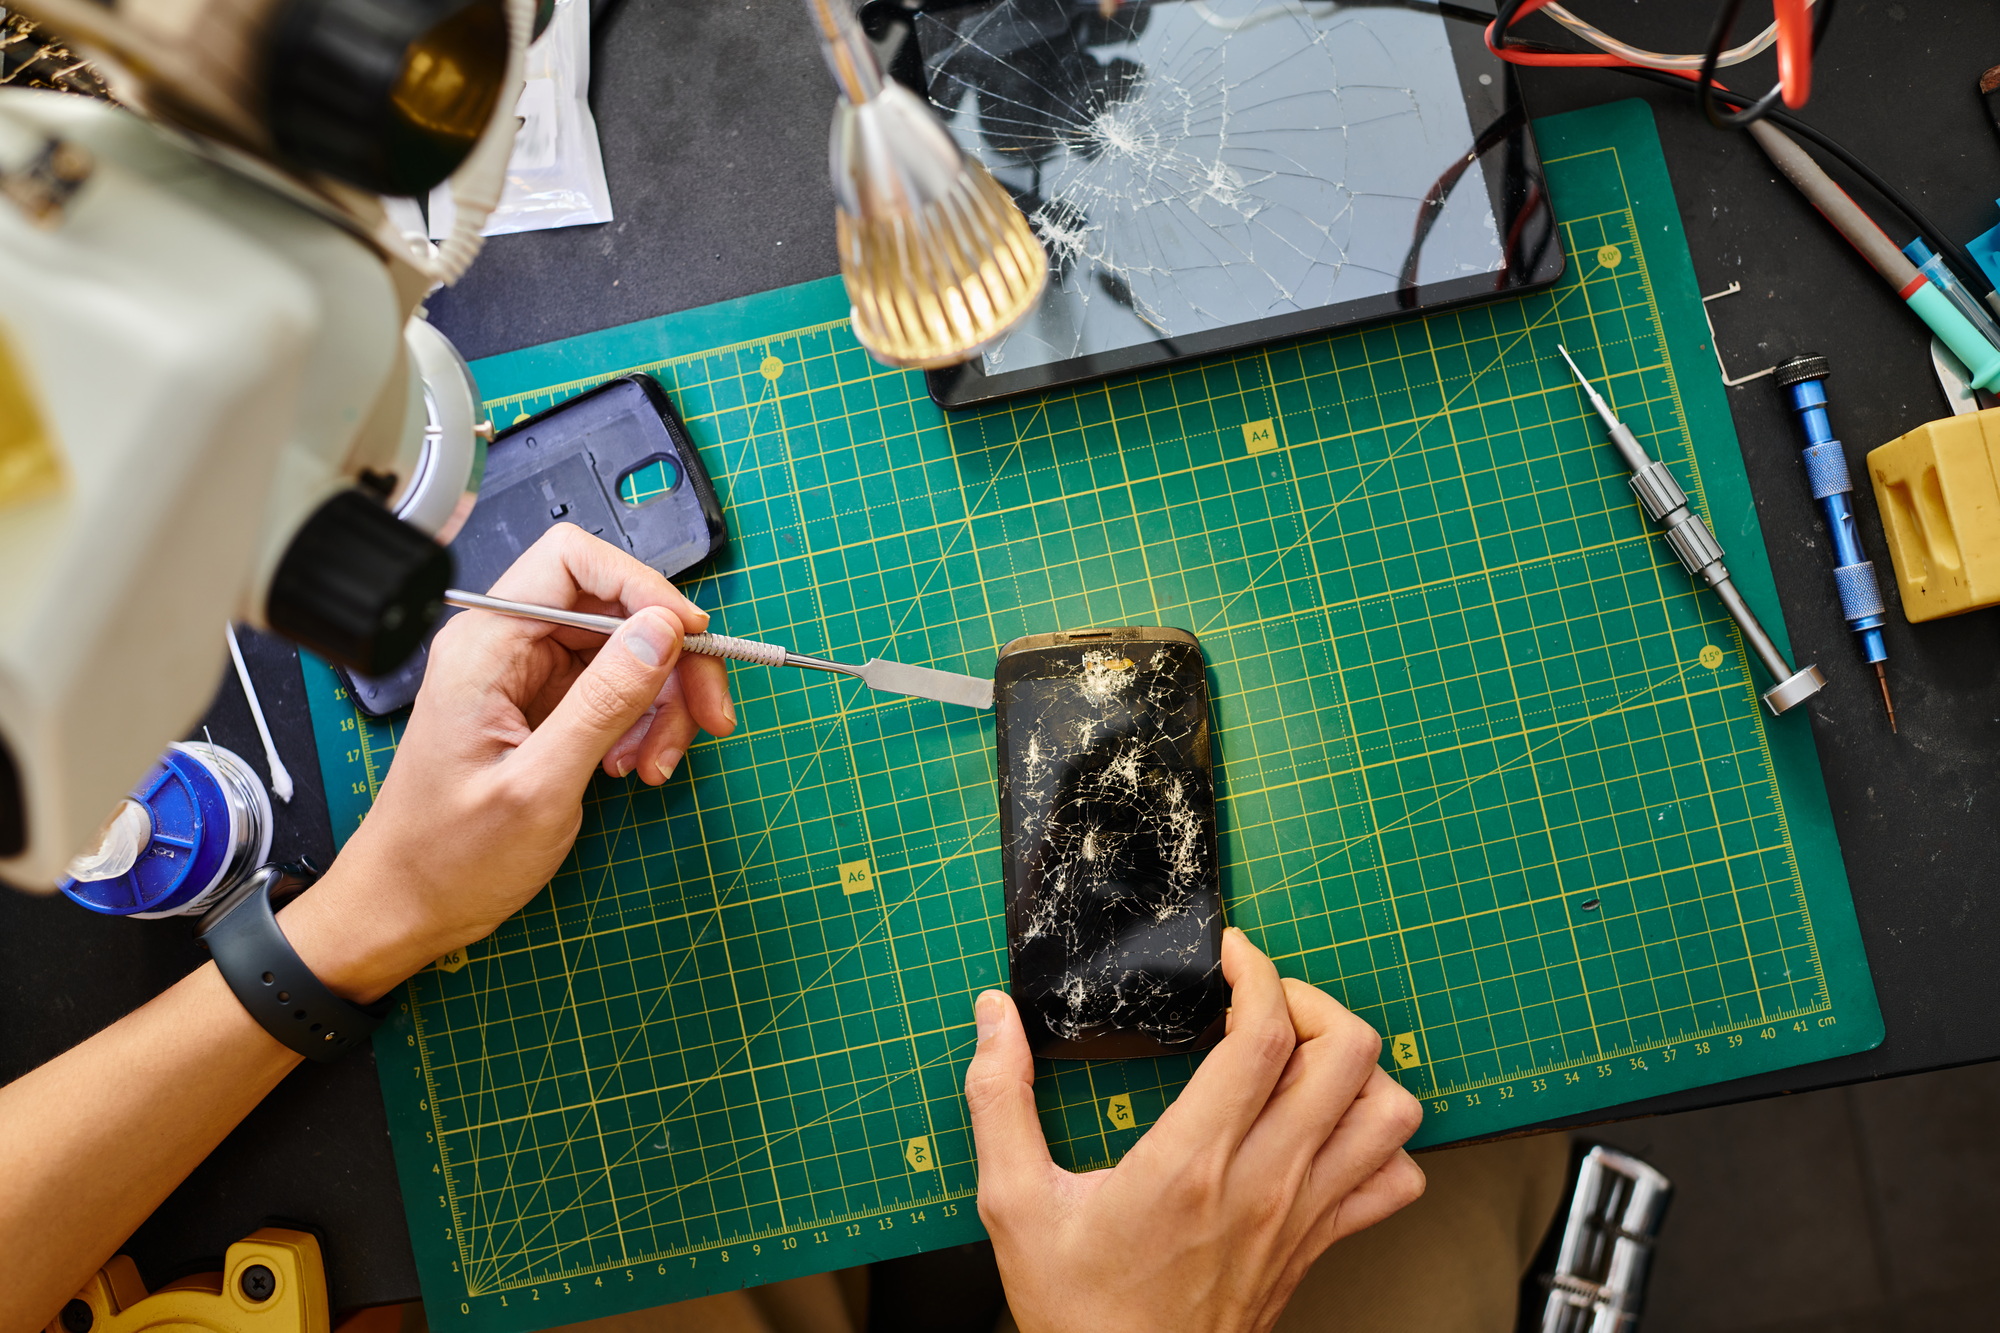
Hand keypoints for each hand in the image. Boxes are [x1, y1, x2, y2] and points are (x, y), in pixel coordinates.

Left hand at [282, 524, 735, 999]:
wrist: (407, 909)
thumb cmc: (448, 858)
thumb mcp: (540, 785)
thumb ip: (605, 702)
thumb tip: (664, 629)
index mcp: (486, 646)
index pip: (575, 560)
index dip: (644, 587)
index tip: (691, 637)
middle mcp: (506, 647)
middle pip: (615, 609)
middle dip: (671, 660)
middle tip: (708, 717)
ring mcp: (525, 678)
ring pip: (626, 653)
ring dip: (663, 704)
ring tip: (658, 764)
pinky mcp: (543, 709)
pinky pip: (614, 692)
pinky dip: (642, 726)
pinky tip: (634, 767)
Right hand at [965, 929, 1424, 1332]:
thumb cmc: (1075, 1308)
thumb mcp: (1013, 1203)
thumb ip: (1000, 1100)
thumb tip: (992, 1016)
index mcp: (1190, 1162)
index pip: (1265, 1036)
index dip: (1258, 973)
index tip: (1231, 956)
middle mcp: (1263, 1182)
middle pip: (1347, 1053)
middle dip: (1309, 1000)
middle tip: (1261, 1001)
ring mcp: (1302, 1215)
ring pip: (1389, 1110)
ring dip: (1356, 1065)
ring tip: (1302, 1056)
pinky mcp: (1319, 1243)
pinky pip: (1396, 1180)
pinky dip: (1379, 1139)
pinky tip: (1327, 1125)